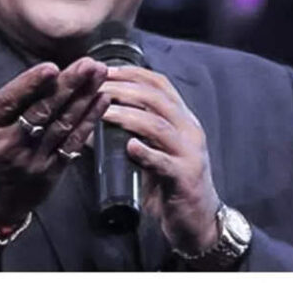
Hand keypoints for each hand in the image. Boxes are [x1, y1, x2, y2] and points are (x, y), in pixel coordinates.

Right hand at [0, 29, 109, 223]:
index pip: (10, 101)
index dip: (31, 85)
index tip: (51, 67)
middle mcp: (8, 142)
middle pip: (41, 111)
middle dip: (68, 86)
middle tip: (90, 64)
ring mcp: (32, 158)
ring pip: (61, 125)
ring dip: (84, 99)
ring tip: (100, 75)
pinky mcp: (52, 170)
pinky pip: (73, 143)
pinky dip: (89, 121)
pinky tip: (102, 100)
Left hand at [101, 66, 220, 253]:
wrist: (199, 221)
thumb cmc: (171, 183)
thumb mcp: (156, 151)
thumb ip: (134, 134)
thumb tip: (93, 120)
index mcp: (183, 119)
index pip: (160, 84)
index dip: (133, 73)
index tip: (106, 70)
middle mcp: (190, 130)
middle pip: (156, 100)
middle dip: (124, 90)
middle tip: (96, 89)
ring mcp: (189, 154)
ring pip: (157, 126)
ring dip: (127, 116)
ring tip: (103, 113)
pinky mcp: (185, 178)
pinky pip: (164, 162)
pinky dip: (146, 153)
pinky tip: (130, 147)